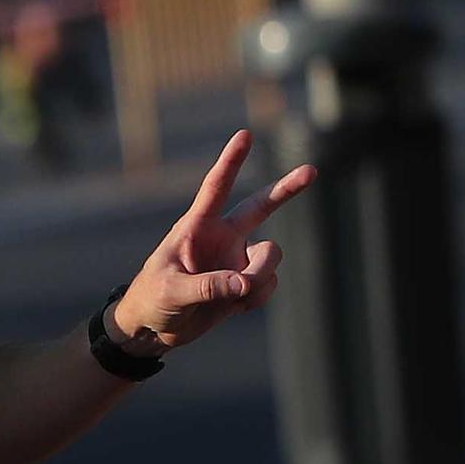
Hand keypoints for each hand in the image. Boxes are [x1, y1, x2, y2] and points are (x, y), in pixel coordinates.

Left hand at [113, 130, 316, 353]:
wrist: (155, 328)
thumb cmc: (152, 299)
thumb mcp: (172, 291)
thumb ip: (207, 286)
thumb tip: (244, 283)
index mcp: (196, 227)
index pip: (216, 188)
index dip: (231, 161)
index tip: (245, 135)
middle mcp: (222, 237)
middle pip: (261, 206)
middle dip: (287, 189)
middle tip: (312, 171)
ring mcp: (236, 259)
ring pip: (271, 257)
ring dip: (259, 277)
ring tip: (234, 296)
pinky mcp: (246, 283)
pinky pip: (268, 284)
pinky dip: (257, 297)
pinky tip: (234, 307)